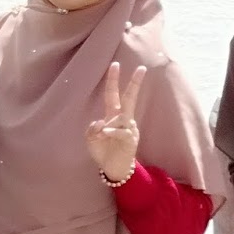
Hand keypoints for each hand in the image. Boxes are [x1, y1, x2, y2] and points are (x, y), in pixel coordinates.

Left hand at [86, 61, 146, 182]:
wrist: (113, 169)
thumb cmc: (103, 151)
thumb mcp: (91, 139)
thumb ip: (92, 129)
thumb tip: (101, 122)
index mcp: (113, 116)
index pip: (113, 95)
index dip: (113, 80)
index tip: (115, 64)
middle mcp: (123, 120)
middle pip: (130, 98)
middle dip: (135, 84)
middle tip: (142, 69)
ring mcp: (129, 129)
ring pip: (122, 117)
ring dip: (109, 126)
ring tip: (102, 137)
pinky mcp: (131, 140)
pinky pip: (121, 131)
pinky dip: (112, 131)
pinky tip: (106, 135)